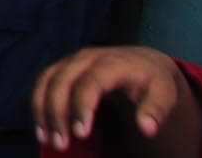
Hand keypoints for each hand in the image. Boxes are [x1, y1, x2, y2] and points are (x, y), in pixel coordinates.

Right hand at [34, 47, 196, 152]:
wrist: (141, 62)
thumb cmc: (151, 81)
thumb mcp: (163, 93)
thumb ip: (156, 109)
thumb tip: (147, 129)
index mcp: (111, 62)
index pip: (91, 81)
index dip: (82, 106)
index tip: (81, 133)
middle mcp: (85, 58)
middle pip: (62, 81)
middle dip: (57, 113)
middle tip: (61, 143)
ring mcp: (70, 61)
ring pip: (46, 81)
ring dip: (42, 111)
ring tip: (46, 139)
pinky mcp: (60, 68)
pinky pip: (42, 84)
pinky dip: (38, 106)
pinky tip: (43, 129)